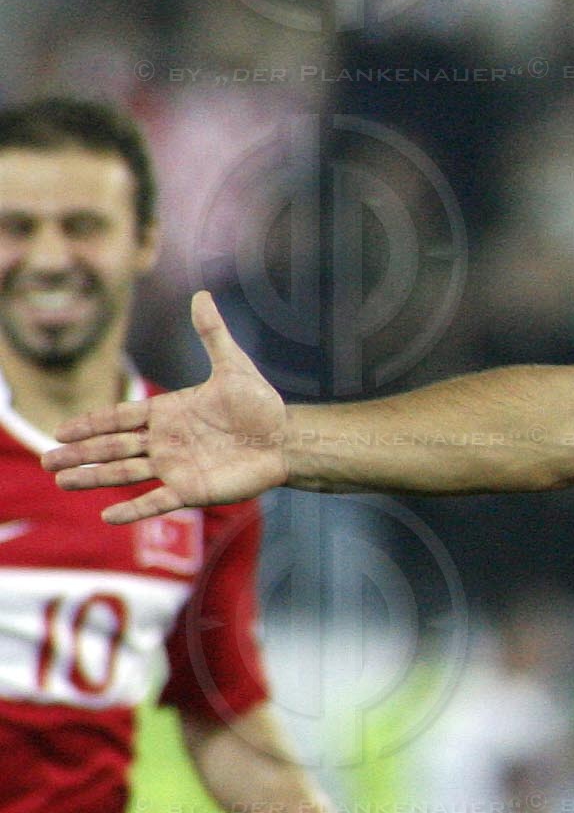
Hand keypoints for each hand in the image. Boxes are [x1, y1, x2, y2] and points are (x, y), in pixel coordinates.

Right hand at [42, 292, 290, 522]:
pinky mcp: (192, 490)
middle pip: (112, 447)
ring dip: (93, 477)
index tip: (62, 429)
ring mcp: (175, 467)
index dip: (90, 423)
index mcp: (168, 413)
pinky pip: (156, 502)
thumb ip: (212, 334)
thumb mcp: (233, 366)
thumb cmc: (261, 404)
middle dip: (79, 452)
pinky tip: (107, 518)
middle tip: (48, 459)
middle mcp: (165, 441)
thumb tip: (201, 295)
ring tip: (62, 481)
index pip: (119, 418)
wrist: (287, 439)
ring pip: (124, 474)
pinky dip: (133, 510)